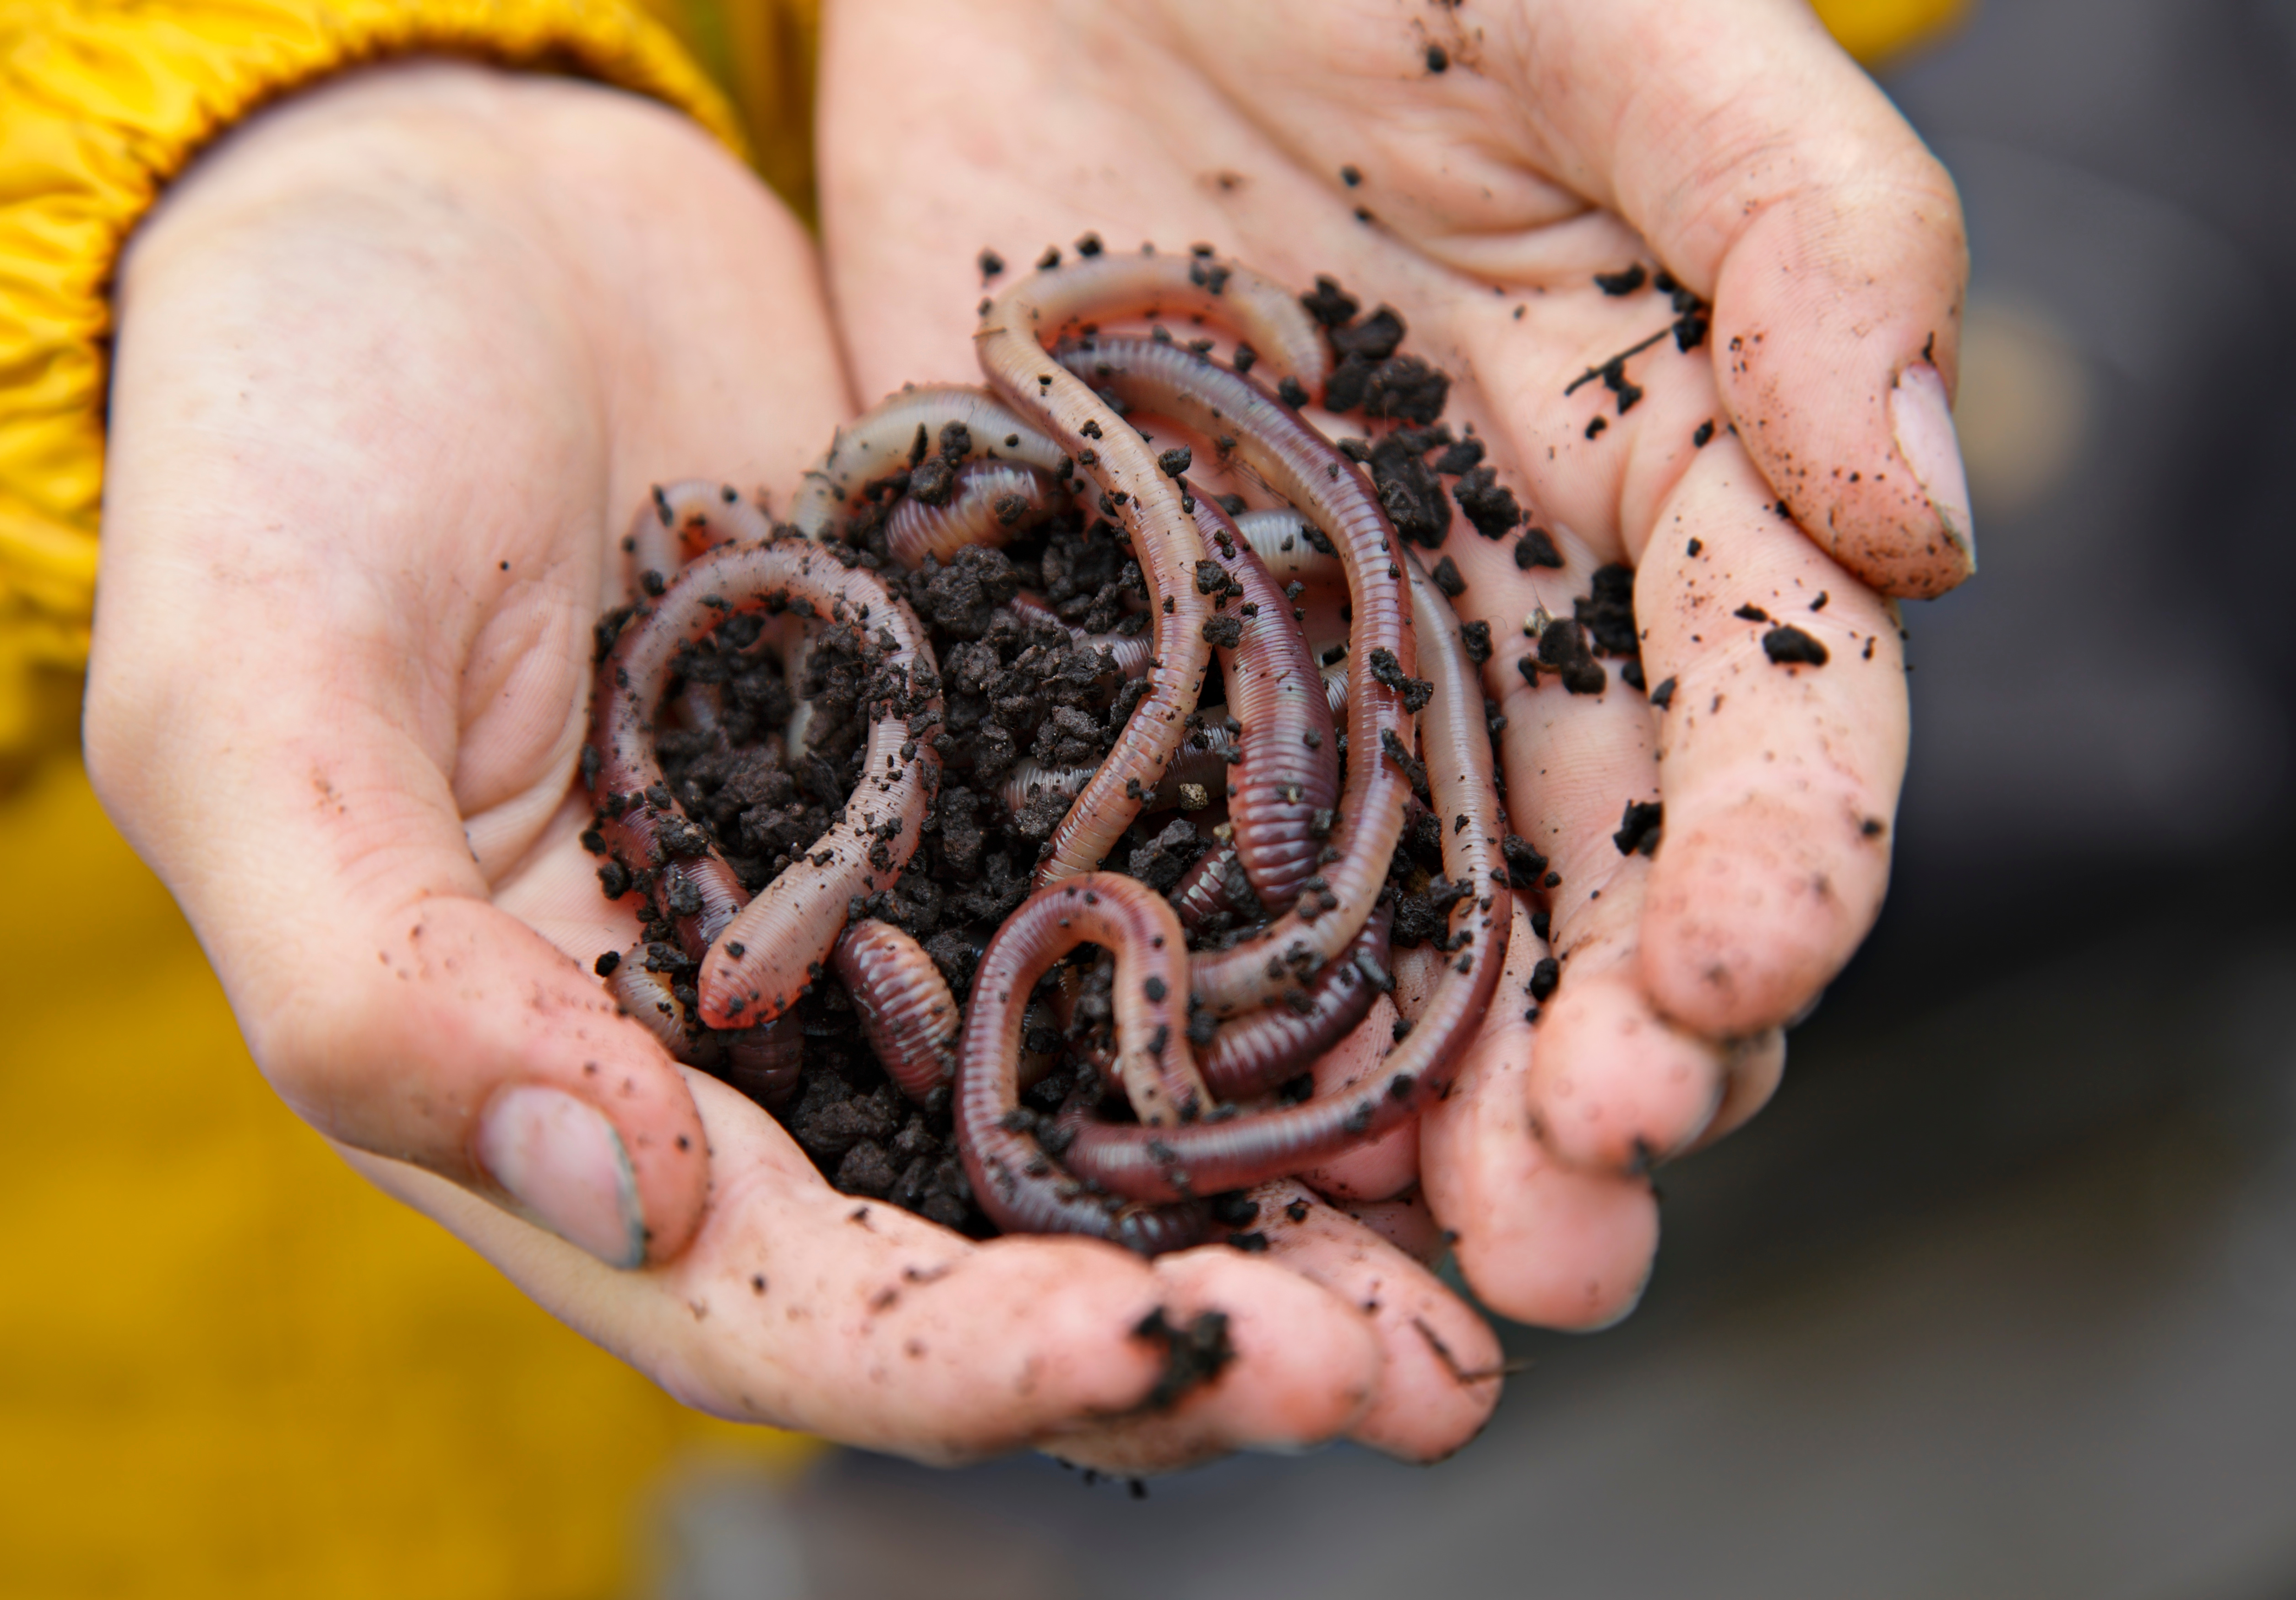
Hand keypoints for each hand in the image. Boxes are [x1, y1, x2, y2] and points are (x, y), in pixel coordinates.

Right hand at [87, 61, 1494, 1466]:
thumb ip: (383, 977)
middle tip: (1397, 1379)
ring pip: (1099, 1132)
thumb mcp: (258, 696)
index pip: (773, 1299)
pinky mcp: (1007, 775)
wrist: (460, 217)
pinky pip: (1156, 926)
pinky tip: (1424, 1053)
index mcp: (563, 1076)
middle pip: (978, 1259)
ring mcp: (898, 911)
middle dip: (1179, 1335)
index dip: (957, 1360)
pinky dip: (1286, 1015)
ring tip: (1463, 1298)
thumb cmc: (293, 438)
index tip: (1151, 1347)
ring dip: (1279, 1228)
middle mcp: (755, 1040)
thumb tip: (625, 1202)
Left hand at [817, 0, 1957, 1324]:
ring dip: (1428, 1105)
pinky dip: (1196, 1013)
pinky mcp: (1114, 664)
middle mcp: (1496, 602)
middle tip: (1577, 1219)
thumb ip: (1791, 224)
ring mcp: (1303, 657)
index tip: (1733, 977)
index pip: (1764, 699)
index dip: (1778, 852)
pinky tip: (1197, 1150)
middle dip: (1602, 1052)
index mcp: (1653, 464)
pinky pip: (1170, 863)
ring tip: (1442, 1267)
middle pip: (1592, 874)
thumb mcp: (1605, 15)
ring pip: (1402, 926)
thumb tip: (1917, 508)